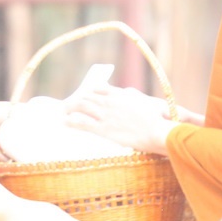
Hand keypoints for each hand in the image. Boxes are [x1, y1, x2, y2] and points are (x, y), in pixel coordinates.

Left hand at [64, 85, 178, 154]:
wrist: (158, 132)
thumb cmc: (158, 120)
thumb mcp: (149, 102)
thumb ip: (136, 97)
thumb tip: (128, 91)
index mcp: (121, 95)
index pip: (99, 88)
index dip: (88, 91)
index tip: (83, 95)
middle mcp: (111, 102)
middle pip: (87, 96)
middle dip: (76, 100)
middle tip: (68, 105)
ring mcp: (107, 115)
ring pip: (81, 107)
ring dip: (70, 108)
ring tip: (63, 112)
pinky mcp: (104, 129)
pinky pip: (83, 122)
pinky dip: (72, 121)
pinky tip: (65, 122)